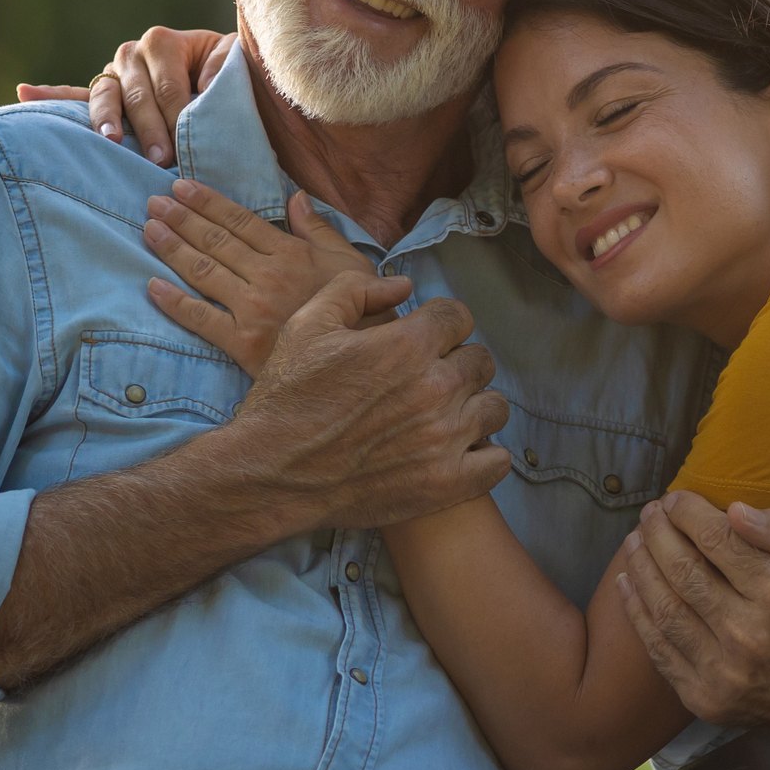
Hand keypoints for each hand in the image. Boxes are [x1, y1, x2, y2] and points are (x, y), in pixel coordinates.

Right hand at [15, 26, 233, 165]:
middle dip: (151, 130)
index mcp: (163, 43)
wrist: (220, 73)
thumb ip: (222, 70)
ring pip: (105, 96)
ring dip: (105, 119)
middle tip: (162, 160)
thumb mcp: (233, 63)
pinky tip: (23, 92)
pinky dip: (48, 94)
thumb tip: (206, 85)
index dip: (179, 119)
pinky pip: (73, 94)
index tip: (187, 148)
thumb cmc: (227, 72)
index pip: (168, 88)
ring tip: (111, 140)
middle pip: (137, 96)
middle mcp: (132, 53)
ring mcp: (114, 72)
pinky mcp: (103, 90)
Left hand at [145, 180, 377, 374]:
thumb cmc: (361, 311)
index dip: (208, 202)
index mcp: (291, 254)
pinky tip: (152, 286)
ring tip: (150, 230)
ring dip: (173, 249)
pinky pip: (201, 318)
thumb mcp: (349, 262)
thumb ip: (319, 229)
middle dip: (181, 219)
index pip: (240, 221)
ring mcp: (252, 309)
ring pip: (203, 272)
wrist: (360, 364)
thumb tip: (296, 198)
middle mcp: (268, 276)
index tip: (181, 187)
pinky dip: (175, 302)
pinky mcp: (242, 343)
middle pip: (216, 241)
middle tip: (153, 203)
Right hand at [218, 269, 512, 533]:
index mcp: (408, 345)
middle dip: (456, 363)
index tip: (424, 340)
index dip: (440, 324)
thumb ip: (358, 290)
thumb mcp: (307, 325)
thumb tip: (404, 286)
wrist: (271, 474)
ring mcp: (445, 439)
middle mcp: (435, 388)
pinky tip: (457, 451)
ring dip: (473, 406)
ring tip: (445, 414)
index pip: (458, 317)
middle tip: (428, 379)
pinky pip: (497, 461)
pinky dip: (483, 455)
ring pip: (494, 407)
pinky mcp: (446, 483)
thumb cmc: (288, 397)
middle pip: (480, 361)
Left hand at [617, 493, 769, 738]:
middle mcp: (747, 632)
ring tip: (633, 541)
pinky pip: (659, 648)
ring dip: (640, 567)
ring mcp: (722, 670)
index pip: (717, 540)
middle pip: (683, 570)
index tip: (676, 498)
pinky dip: (637, 612)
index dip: (688, 512)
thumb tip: (735, 510)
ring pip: (663, 607)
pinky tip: (627, 584)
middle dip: (658, 533)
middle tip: (649, 513)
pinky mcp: (703, 696)